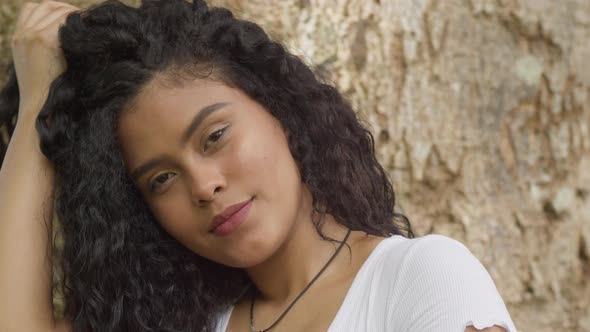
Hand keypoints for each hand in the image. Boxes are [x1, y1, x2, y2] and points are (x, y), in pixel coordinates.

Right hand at [11, 0, 78, 119]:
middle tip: (83, 18)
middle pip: (44, 6)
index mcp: (18, 38)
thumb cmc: (46, 89)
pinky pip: (61, 21)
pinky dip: (73, 22)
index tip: (70, 17)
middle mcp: (22, 34)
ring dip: (71, 13)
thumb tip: (69, 35)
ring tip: (85, 22)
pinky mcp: (42, 41)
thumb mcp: (39, 63)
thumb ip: (45, 47)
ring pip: (53, 10)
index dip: (53, 8)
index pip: (33, 8)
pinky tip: (84, 30)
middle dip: (64, 8)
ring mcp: (30, 36)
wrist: (39, 103)